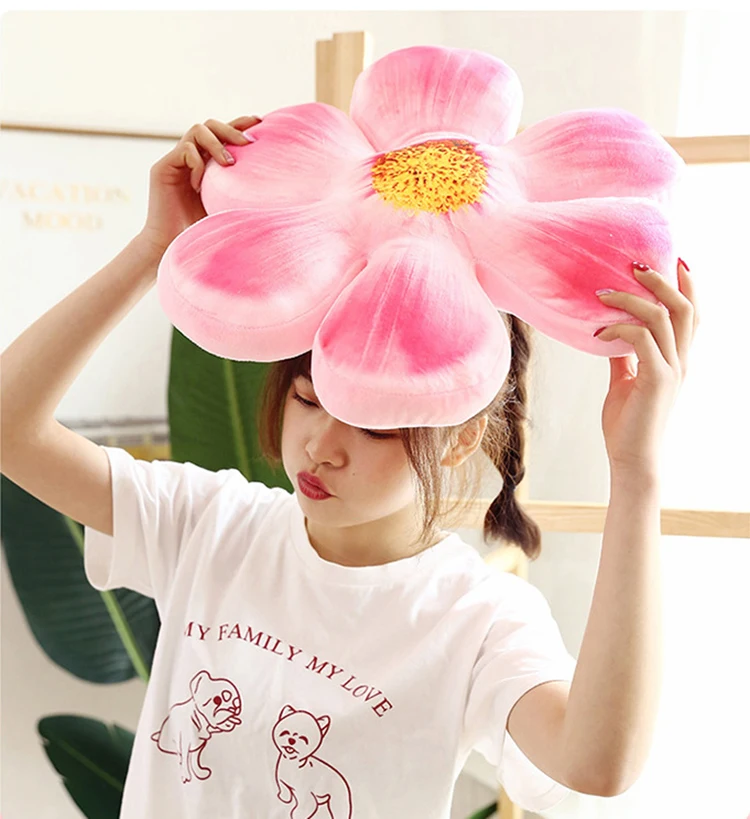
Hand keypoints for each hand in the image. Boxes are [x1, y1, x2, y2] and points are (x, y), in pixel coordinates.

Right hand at [136, 115, 261, 258]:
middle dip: (231, 129)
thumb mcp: (227, 206)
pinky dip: (197, 163)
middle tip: (248, 143)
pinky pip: (185, 150)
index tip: (261, 122)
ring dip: (216, 143)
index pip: (223, 134)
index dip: (240, 124)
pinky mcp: (162, 168)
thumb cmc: (201, 230)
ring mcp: (175, 161)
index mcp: (205, 162)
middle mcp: (189, 156)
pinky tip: (200, 185)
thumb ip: (239, 190)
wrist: (173, 245)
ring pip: (197, 130)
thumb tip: (276, 187)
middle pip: (210, 124)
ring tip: (229, 164)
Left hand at [594, 259, 700, 474]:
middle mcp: (681, 361)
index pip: (692, 313)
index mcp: (677, 359)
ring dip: (632, 298)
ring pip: (663, 317)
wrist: (631, 458)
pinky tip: (598, 333)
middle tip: (634, 265)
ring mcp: (672, 369)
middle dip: (662, 280)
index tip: (673, 259)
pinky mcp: (656, 379)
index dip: (687, 284)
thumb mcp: (625, 381)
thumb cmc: (628, 423)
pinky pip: (641, 339)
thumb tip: (611, 333)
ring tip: (603, 292)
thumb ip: (624, 356)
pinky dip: (618, 329)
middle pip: (685, 307)